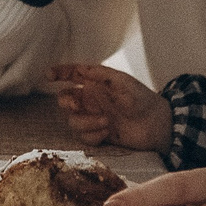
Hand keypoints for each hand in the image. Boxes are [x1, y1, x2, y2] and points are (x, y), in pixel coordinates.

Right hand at [44, 62, 170, 151]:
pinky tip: (107, 132)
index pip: (72, 75)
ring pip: (72, 121)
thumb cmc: (142, 99)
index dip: (58, 73)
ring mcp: (93, 117)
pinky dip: (92, 135)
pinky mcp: (98, 134)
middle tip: (77, 106)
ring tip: (106, 122)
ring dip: (86, 122)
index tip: (48, 76)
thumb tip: (79, 69)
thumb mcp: (122, 82)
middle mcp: (91, 100)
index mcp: (96, 83)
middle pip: (65, 100)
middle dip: (66, 103)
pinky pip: (83, 136)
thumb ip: (100, 75)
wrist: (157, 125)